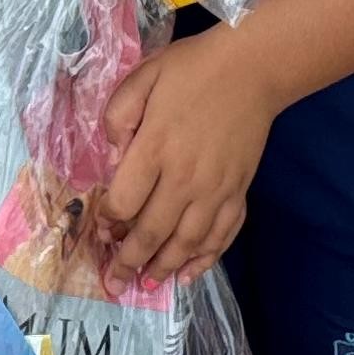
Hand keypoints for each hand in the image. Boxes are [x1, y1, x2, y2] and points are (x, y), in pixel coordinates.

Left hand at [96, 30, 276, 291]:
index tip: (101, 228)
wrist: (252, 68)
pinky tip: (189, 274)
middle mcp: (185, 177)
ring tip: (146, 286)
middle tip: (114, 282)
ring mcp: (216, 189)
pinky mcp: (239, 192)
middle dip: (129, 261)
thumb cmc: (192, 70)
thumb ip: (119, 118)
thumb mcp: (142, 77)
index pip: (125, 202)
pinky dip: (205, 259)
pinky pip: (222, 235)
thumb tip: (113, 161)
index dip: (109, 221)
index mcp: (156, 148)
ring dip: (164, 268)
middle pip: (152, 232)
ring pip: (187, 242)